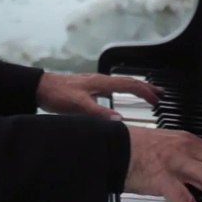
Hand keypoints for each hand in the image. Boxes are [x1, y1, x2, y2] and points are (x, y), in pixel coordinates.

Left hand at [35, 71, 160, 119]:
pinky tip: (121, 98)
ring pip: (122, 84)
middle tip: (161, 94)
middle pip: (129, 82)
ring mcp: (95, 83)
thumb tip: (120, 121)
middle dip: (146, 87)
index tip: (158, 100)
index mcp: (102, 83)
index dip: (145, 92)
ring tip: (148, 94)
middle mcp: (101, 81)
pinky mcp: (89, 88)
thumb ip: (99, 113)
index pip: (130, 84)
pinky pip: (113, 88)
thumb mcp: (79, 106)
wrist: (40, 88)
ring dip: (137, 88)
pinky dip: (124, 91)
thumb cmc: (58, 94)